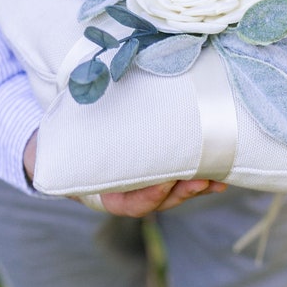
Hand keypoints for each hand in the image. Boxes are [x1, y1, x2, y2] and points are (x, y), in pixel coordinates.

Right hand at [22, 131, 225, 215]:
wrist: (64, 142)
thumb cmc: (66, 136)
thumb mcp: (66, 132)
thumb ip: (77, 120)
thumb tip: (86, 82)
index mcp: (102, 192)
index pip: (128, 204)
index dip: (148, 197)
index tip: (165, 182)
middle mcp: (126, 193)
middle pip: (159, 202)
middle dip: (182, 193)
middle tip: (201, 180)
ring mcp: (145, 185)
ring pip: (174, 193)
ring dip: (198, 187)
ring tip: (218, 178)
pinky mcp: (162, 174)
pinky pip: (182, 180)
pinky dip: (202, 179)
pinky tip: (222, 174)